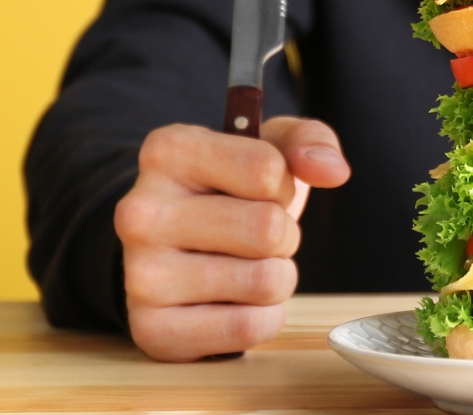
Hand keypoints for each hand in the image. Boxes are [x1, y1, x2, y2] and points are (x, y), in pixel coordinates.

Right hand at [115, 117, 350, 361]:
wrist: (179, 252)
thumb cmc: (232, 193)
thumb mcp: (271, 148)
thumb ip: (310, 142)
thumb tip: (332, 170)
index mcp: (167, 151)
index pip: (267, 169)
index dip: (282, 185)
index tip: (258, 190)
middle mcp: (140, 212)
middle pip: (268, 229)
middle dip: (283, 235)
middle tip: (256, 237)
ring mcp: (140, 275)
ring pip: (264, 282)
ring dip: (275, 278)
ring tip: (243, 266)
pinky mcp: (152, 329)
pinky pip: (248, 328)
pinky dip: (262, 318)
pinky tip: (231, 302)